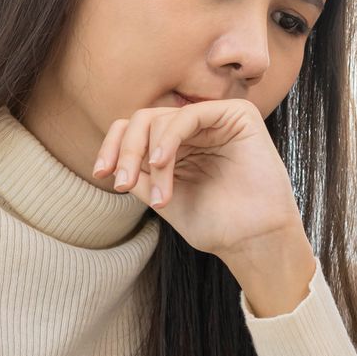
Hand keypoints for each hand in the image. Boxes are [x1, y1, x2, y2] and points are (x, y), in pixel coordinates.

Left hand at [92, 100, 313, 305]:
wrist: (254, 240)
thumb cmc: (215, 226)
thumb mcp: (162, 198)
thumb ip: (139, 174)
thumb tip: (112, 158)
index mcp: (178, 146)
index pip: (135, 131)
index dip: (114, 148)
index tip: (102, 175)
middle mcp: (195, 130)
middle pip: (143, 121)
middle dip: (126, 151)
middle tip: (122, 184)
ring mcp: (215, 120)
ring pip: (161, 118)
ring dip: (150, 155)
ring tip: (159, 196)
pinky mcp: (237, 115)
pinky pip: (189, 115)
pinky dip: (170, 137)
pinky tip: (163, 163)